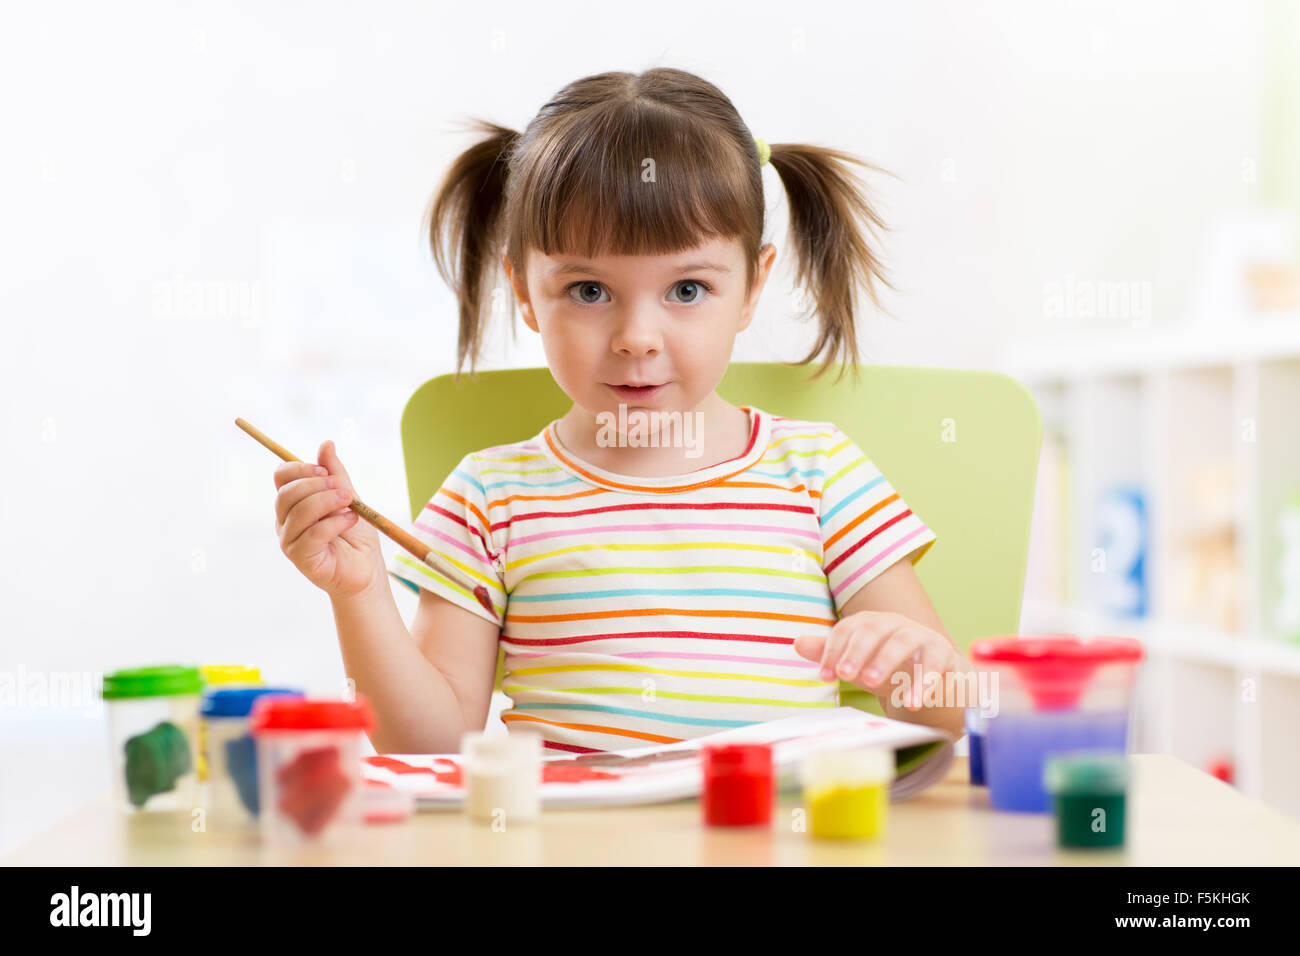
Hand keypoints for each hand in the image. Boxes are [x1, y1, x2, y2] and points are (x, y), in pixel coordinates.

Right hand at [274, 439, 382, 598]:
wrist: (366, 568)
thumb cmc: (355, 535)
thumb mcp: (348, 498)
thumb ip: (336, 474)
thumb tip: (326, 443)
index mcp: (294, 503)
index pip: (281, 476)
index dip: (300, 468)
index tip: (324, 470)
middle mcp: (286, 521)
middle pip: (287, 493)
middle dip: (317, 485)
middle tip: (344, 490)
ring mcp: (290, 541)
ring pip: (299, 512)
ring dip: (328, 502)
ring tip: (350, 504)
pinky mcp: (302, 558)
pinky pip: (313, 534)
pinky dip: (334, 523)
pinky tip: (351, 521)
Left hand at [793, 611, 969, 711]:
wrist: (935, 676)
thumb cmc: (890, 667)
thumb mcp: (859, 663)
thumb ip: (831, 653)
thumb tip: (797, 643)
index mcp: (871, 623)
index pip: (848, 629)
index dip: (833, 650)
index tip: (824, 676)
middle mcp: (895, 624)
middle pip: (875, 630)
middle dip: (857, 652)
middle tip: (845, 675)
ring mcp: (921, 635)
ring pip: (903, 641)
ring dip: (886, 661)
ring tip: (872, 684)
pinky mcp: (944, 652)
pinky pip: (935, 663)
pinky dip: (924, 682)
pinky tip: (913, 701)